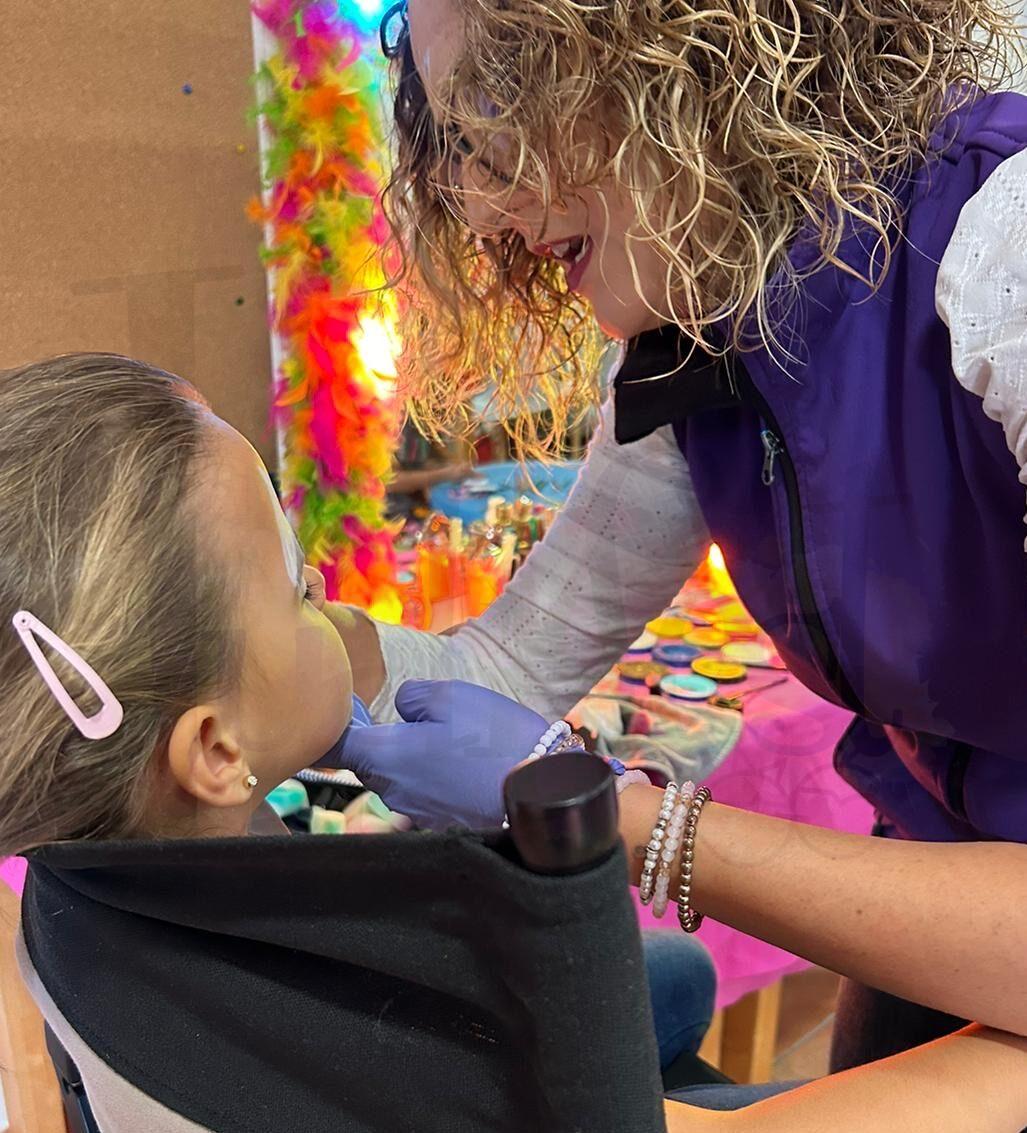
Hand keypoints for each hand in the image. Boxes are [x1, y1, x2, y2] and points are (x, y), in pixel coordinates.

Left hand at [331, 679, 548, 828]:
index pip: (333, 744)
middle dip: (382, 739)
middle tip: (413, 717)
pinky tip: (467, 764)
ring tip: (452, 739)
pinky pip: (426, 793)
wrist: (541, 791)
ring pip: (399, 776)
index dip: (330, 725)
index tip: (337, 710)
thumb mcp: (450, 695)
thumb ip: (412, 697)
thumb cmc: (493, 739)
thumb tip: (402, 711)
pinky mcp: (441, 824)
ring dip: (413, 758)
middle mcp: (391, 791)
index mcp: (384, 755)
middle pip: (369, 760)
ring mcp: (416, 812)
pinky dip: (437, 777)